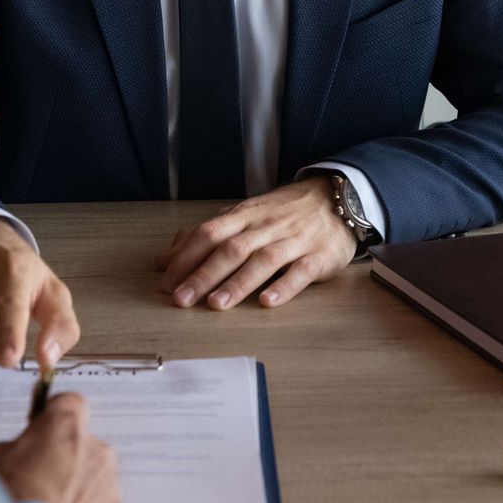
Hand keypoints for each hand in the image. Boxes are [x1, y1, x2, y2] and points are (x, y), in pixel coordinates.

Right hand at [0, 394, 121, 502]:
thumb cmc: (10, 498)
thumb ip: (18, 446)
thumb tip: (22, 452)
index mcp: (66, 426)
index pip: (72, 402)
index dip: (57, 415)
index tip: (46, 426)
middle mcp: (97, 449)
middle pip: (84, 444)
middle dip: (66, 457)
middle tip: (40, 478)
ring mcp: (109, 485)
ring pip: (93, 478)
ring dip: (76, 488)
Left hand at [153, 177, 356, 310]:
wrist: (338, 198)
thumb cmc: (284, 213)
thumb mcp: (244, 216)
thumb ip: (207, 236)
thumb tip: (164, 259)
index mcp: (245, 216)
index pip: (209, 233)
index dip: (186, 258)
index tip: (166, 282)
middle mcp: (266, 227)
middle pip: (231, 249)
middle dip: (203, 275)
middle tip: (181, 300)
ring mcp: (294, 240)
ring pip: (262, 260)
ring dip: (237, 283)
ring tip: (216, 304)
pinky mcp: (319, 256)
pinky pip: (300, 271)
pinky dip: (283, 287)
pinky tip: (266, 302)